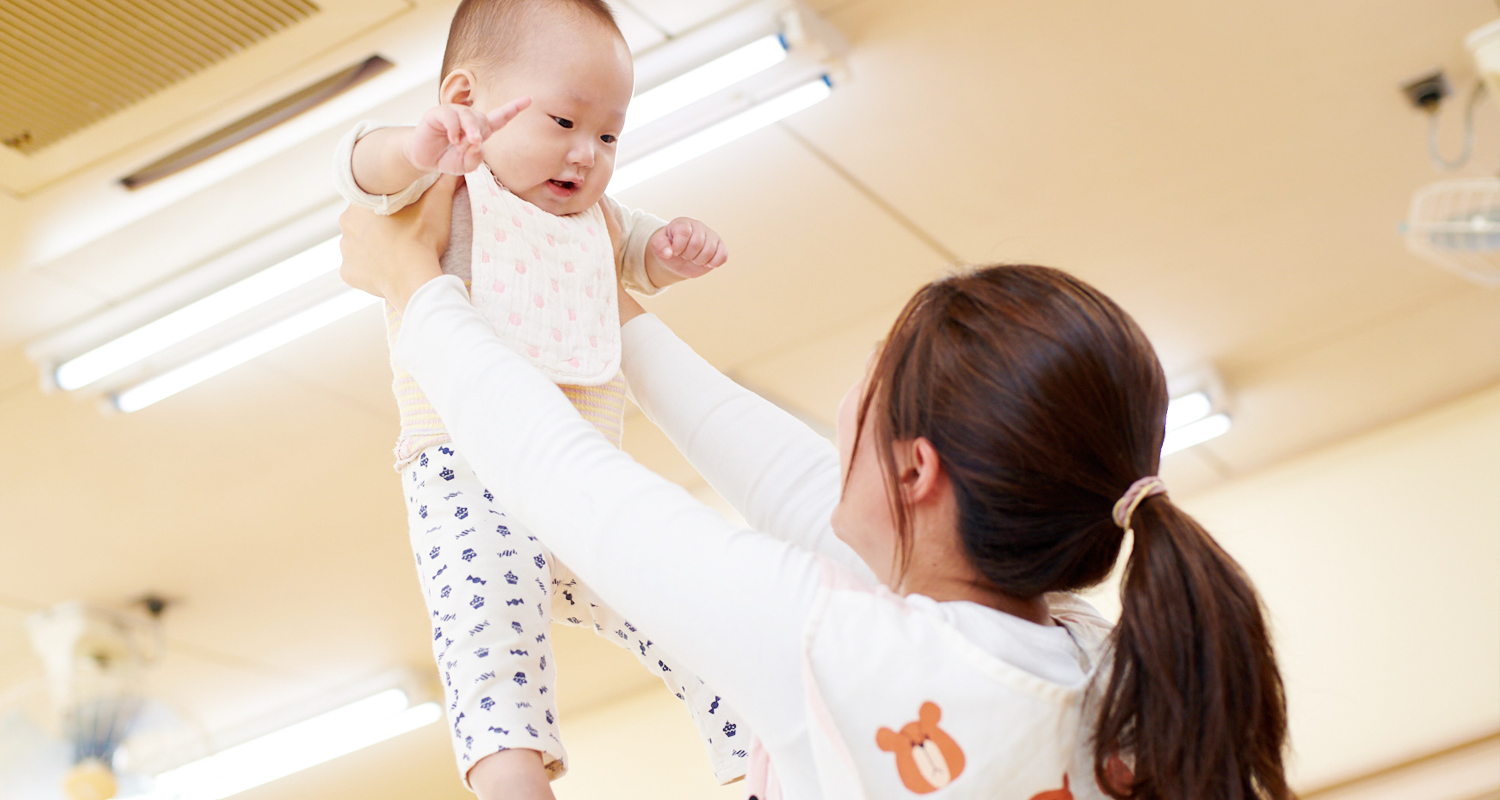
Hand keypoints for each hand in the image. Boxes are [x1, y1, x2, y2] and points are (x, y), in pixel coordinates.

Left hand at [339, 174, 458, 312]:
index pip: (372, 198)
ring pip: (359, 244)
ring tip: (395, 252)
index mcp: (361, 203)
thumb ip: (444, 181)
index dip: (389, 204)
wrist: (415, 278)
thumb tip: (454, 167)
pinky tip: (386, 269)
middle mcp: (346, 224)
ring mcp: (345, 251)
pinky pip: (357, 268)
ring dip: (372, 247)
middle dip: (379, 226)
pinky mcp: (348, 273)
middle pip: (363, 221)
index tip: (404, 212)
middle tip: (403, 232)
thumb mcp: (437, 203)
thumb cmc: (422, 238)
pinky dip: (369, 269)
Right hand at [405, 97, 531, 174]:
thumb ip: (476, 158)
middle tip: (468, 147)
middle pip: (483, 119)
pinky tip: (452, 139)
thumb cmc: (448, 159)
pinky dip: (454, 129)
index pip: (500, 117)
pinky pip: (451, 116)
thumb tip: (476, 144)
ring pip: (468, 116)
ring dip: (468, 132)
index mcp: (480, 129)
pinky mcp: (438, 113)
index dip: (514, 108)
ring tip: (461, 145)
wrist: (425, 159)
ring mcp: (453, 113)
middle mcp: (469, 118)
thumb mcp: (466, 165)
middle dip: (478, 134)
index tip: (530, 99)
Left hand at [648, 217, 727, 279]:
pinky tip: (705, 262)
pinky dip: (712, 263)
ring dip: (699, 261)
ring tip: (694, 258)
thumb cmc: (669, 248)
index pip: (684, 232)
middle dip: (688, 255)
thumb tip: (668, 253)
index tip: (675, 251)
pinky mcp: (721, 247)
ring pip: (710, 251)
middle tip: (684, 255)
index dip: (678, 246)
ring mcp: (711, 236)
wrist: (679, 258)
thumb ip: (659, 246)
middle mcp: (699, 227)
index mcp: (683, 223)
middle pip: (697, 243)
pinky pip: (722, 256)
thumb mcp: (658, 246)